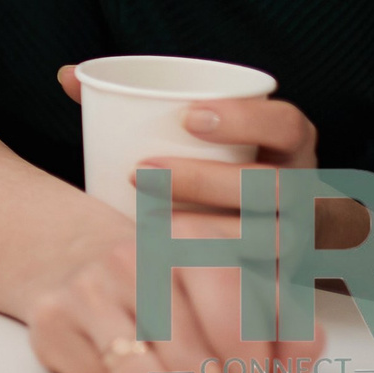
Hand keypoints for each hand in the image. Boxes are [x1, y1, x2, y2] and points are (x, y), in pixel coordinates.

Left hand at [23, 67, 325, 372]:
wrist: (263, 236)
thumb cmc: (210, 174)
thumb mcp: (197, 139)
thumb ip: (135, 105)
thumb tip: (66, 75)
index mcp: (290, 150)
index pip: (289, 125)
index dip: (247, 119)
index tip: (187, 117)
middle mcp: (307, 196)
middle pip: (275, 189)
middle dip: (208, 181)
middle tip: (141, 174)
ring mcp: (302, 245)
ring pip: (272, 244)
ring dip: (213, 238)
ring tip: (148, 226)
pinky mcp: (285, 288)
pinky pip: (271, 296)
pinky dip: (235, 296)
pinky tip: (179, 281)